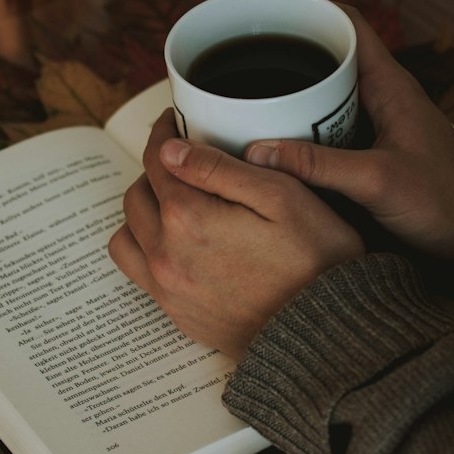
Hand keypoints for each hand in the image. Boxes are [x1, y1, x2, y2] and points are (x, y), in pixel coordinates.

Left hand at [108, 110, 363, 357]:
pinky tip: (180, 243)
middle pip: (137, 195)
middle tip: (184, 161)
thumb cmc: (316, 259)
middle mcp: (166, 255)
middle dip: (155, 170)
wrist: (326, 331)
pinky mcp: (178, 314)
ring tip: (177, 204)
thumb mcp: (281, 196)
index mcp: (188, 217)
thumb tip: (169, 150)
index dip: (165, 133)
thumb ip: (219, 168)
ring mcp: (168, 289)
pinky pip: (139, 272)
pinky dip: (148, 249)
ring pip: (127, 235)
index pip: (157, 160)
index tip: (175, 122)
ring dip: (144, 213)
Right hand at [244, 7, 453, 281]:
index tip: (267, 16)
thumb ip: (319, 165)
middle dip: (288, 56)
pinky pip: (332, 127)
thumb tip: (258, 150)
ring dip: (293, 96)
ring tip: (247, 101)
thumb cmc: (448, 205)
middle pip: (331, 57)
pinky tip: (278, 145)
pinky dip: (304, 128)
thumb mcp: (377, 182)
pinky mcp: (375, 151)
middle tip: (241, 65)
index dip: (309, 12)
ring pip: (328, 95)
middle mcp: (384, 96)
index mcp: (391, 85)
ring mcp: (380, 123)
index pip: (349, 24)